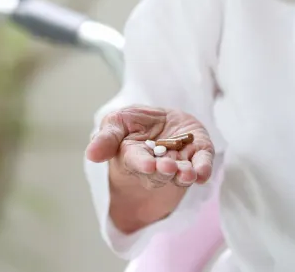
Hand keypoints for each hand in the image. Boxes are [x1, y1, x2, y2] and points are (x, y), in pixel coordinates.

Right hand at [85, 104, 214, 188]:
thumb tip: (91, 154)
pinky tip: (203, 173)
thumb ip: (106, 137)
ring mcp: (179, 161)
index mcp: (134, 156)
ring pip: (181, 173)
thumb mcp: (117, 122)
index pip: (137, 161)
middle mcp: (157, 165)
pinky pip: (202, 164)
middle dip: (163, 170)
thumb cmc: (135, 123)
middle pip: (159, 173)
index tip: (147, 164)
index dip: (142, 163)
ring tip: (187, 173)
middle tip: (167, 167)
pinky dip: (203, 169)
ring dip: (184, 174)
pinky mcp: (198, 154)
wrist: (163, 120)